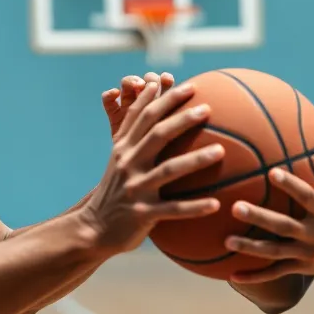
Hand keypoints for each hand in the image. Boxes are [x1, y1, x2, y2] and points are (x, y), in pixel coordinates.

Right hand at [81, 79, 223, 256]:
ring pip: (169, 170)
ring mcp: (136, 189)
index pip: (143, 115)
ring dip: (196, 160)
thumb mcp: (120, 160)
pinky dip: (195, 207)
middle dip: (182, 118)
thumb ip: (135, 138)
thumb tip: (159, 114)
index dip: (165, 98)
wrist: (93, 228)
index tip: (189, 85)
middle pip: (157, 135)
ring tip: (221, 151)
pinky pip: (173, 209)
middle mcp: (129, 163)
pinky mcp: (143, 213)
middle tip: (207, 108)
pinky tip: (216, 204)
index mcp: (124, 147)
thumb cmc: (116, 190)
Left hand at [225, 131, 313, 283]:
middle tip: (235, 206)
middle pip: (285, 226)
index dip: (291, 186)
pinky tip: (232, 276)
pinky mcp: (300, 268)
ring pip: (276, 252)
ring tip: (227, 240)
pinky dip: (255, 277)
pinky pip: (275, 274)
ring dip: (251, 248)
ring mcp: (307, 254)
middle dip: (261, 218)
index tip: (271, 172)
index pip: (307, 197)